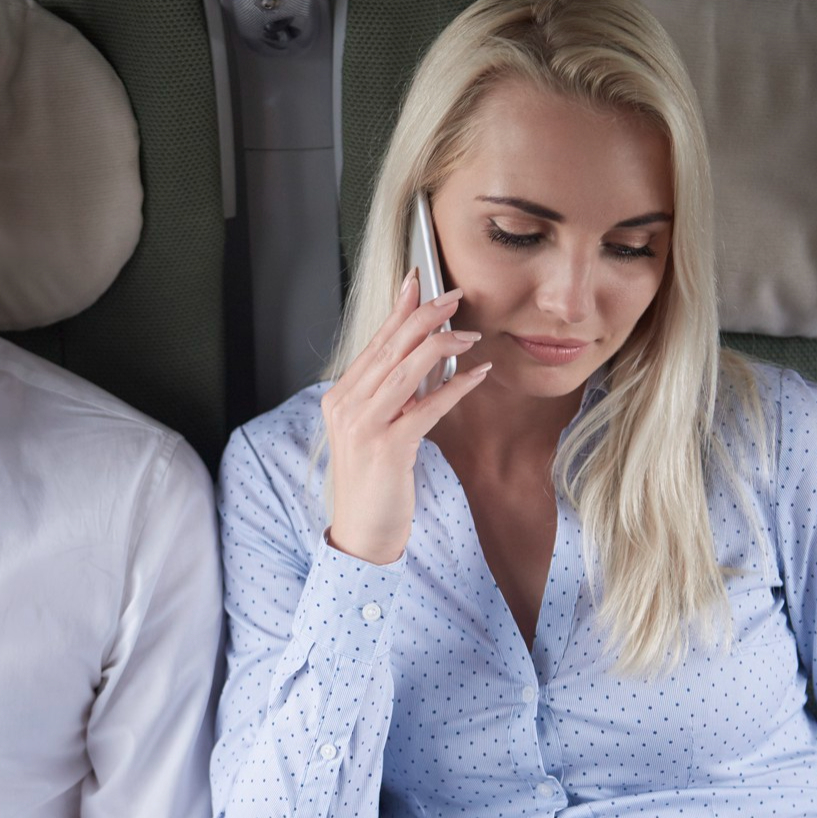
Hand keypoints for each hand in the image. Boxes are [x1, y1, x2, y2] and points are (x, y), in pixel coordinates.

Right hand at [322, 268, 489, 564]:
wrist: (362, 535)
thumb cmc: (373, 486)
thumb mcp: (377, 431)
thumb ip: (392, 397)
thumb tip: (424, 360)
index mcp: (340, 398)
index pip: (374, 343)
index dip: (399, 310)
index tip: (420, 282)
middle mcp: (346, 406)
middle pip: (389, 348)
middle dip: (424, 316)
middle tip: (454, 295)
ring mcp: (364, 426)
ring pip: (406, 369)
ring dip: (441, 344)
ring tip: (469, 331)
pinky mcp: (387, 448)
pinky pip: (427, 406)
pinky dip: (454, 386)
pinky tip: (477, 373)